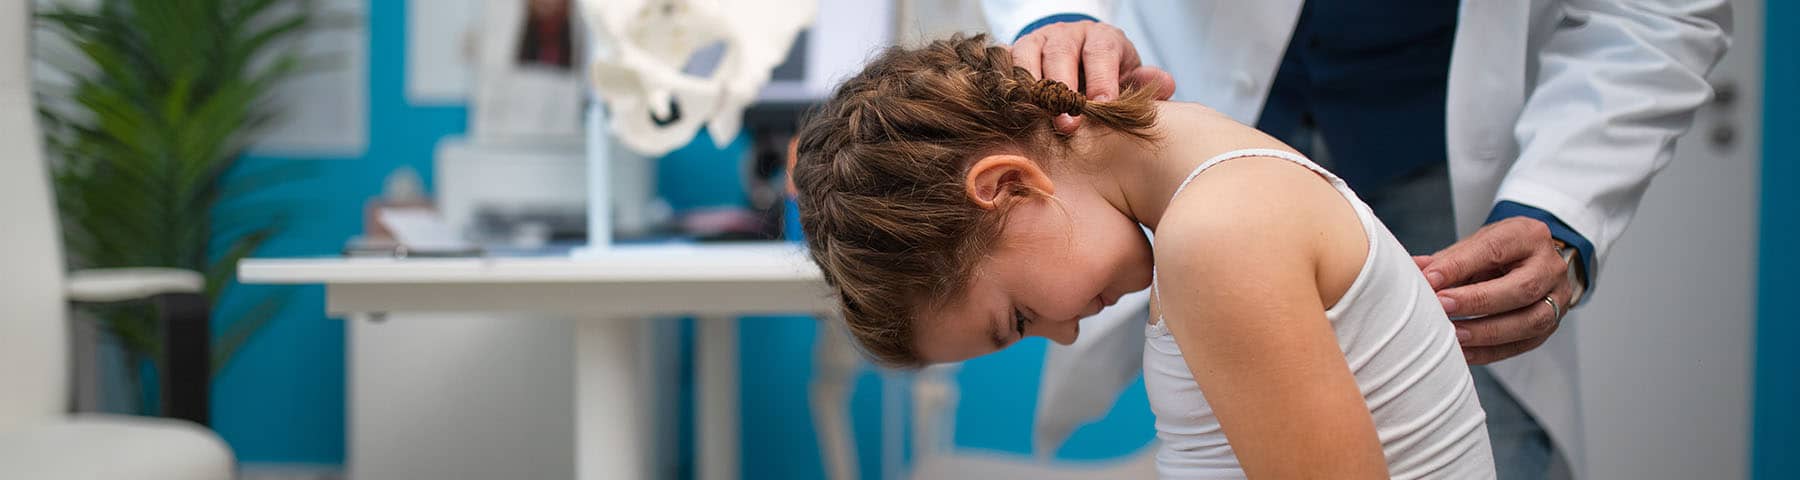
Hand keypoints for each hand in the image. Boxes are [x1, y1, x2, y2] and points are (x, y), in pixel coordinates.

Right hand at [1010, 21, 1176, 133]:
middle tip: (1068, 123)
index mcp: (1100, 37)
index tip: (1102, 105)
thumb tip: (1167, 86)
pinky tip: (1011, 108)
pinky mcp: (1012, 53)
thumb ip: (1144, 84)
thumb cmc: (1104, 78)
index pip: (1101, 51)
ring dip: (1031, 88)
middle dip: (1063, 88)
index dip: (1101, 78)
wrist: (1075, 63)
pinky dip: (1006, 84)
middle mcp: (1066, 34)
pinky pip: (1004, 64)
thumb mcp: (1127, 78)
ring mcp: (1036, 41)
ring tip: (1037, 117)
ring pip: (1027, 56)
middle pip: (1060, 52)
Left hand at [1413, 217, 1572, 364]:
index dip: (1460, 265)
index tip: (1430, 279)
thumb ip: (1448, 259)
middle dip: (1477, 301)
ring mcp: (1558, 299)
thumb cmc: (1501, 251)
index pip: (1495, 249)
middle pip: (1520, 289)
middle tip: (1441, 307)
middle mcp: (1550, 267)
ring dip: (1485, 332)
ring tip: (1452, 334)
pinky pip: (1521, 345)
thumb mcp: (1477, 244)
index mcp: (1529, 236)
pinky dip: (1489, 351)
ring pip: (1528, 321)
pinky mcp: (1551, 326)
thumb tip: (1413, 271)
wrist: (1533, 262)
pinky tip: (1463, 352)